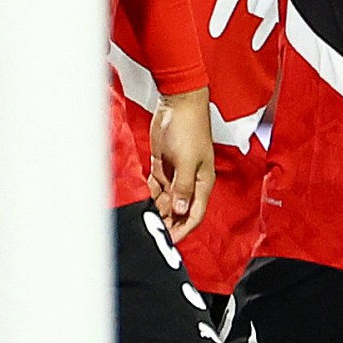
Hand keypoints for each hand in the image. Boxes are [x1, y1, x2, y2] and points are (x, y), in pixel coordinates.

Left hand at [147, 88, 214, 242]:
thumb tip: (181, 210)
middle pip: (179, 209)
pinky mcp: (163, 164)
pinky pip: (156, 186)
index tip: (169, 240)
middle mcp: (190, 180)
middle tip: (152, 232)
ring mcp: (176, 173)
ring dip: (157, 209)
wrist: (178, 102)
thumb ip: (184, 187)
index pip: (194, 213)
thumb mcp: (187, 161)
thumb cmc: (189, 128)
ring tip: (143, 220)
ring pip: (166, 199)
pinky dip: (150, 194)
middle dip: (168, 221)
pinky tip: (140, 202)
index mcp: (202, 182)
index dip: (183, 229)